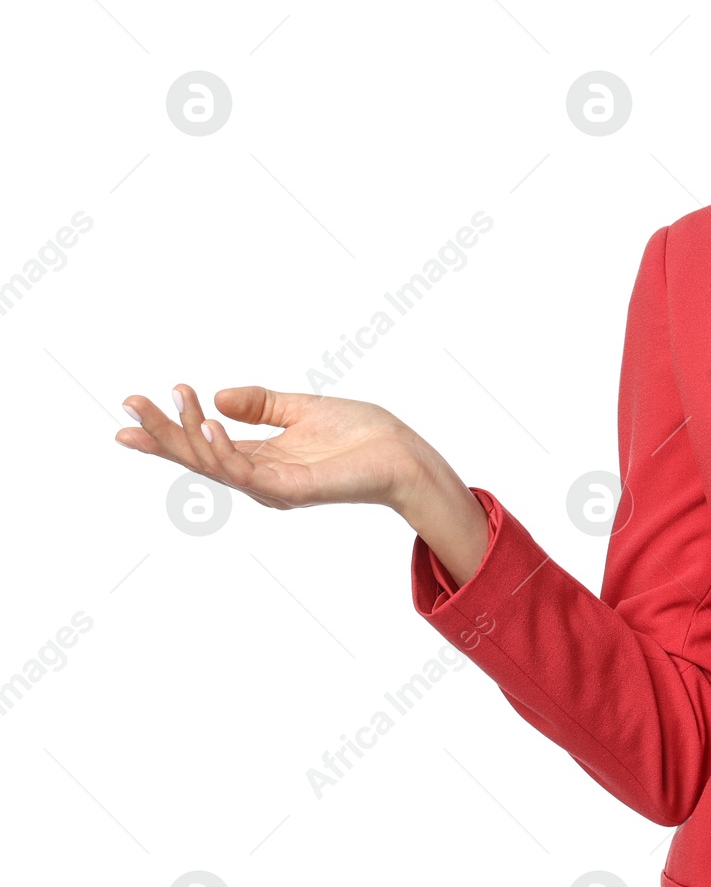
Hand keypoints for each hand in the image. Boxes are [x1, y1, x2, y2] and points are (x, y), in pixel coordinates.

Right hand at [114, 383, 427, 512]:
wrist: (403, 454)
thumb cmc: (361, 434)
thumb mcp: (301, 409)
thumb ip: (261, 404)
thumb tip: (218, 396)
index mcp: (260, 458)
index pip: (203, 446)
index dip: (166, 432)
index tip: (130, 412)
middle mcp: (259, 477)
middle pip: (197, 456)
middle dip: (161, 433)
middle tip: (130, 403)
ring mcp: (272, 487)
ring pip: (214, 464)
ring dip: (187, 434)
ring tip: (172, 401)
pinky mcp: (291, 490)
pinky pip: (246, 472)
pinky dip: (224, 450)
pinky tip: (209, 425)